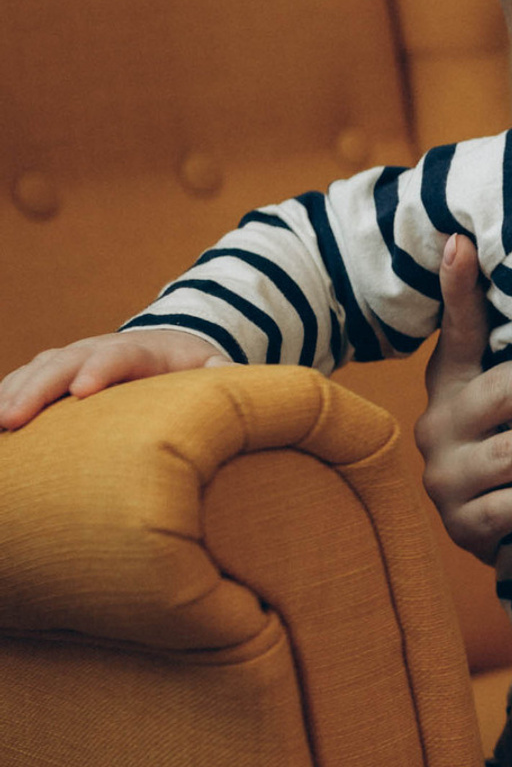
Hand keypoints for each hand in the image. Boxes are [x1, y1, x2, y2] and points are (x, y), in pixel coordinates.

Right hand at [0, 327, 225, 430]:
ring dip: (12, 394)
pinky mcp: (53, 371)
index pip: (117, 356)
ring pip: (35, 371)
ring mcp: (71, 358)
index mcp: (139, 351)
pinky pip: (23, 380)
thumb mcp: (210, 365)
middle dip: (37, 390)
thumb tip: (233, 376)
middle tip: (14, 420)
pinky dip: (6, 394)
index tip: (82, 392)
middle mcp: (97, 349)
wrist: (164, 345)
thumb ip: (222, 372)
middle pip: (63, 363)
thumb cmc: (189, 366)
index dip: (99, 371)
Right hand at [418, 236, 511, 560]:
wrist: (500, 530)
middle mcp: (441, 426)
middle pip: (499, 393)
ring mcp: (448, 478)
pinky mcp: (464, 525)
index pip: (458, 331)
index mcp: (454, 383)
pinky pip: (503, 511)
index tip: (461, 242)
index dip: (457, 288)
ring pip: (507, 454)